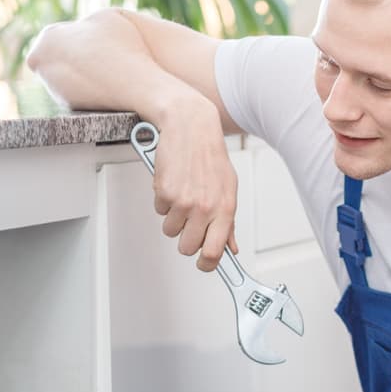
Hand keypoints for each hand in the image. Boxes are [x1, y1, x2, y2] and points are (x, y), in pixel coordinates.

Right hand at [150, 98, 238, 271]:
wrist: (191, 126)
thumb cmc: (210, 155)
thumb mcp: (228, 188)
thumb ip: (228, 221)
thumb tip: (231, 247)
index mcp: (225, 208)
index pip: (215, 252)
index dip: (206, 264)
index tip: (204, 265)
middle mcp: (205, 207)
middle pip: (187, 247)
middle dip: (185, 239)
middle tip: (188, 223)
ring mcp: (183, 201)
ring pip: (171, 230)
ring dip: (174, 217)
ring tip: (182, 195)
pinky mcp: (164, 192)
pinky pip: (160, 210)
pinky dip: (163, 200)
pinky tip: (173, 183)